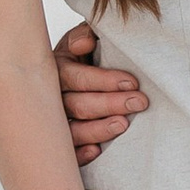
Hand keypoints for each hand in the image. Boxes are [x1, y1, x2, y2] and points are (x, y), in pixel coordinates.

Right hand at [56, 19, 147, 169]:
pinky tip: (96, 151)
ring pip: (70, 131)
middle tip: (139, 102)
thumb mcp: (82, 39)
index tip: (132, 82)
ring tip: (123, 125)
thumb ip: (84, 35)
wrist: (72, 71)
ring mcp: (52, 122)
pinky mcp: (59, 142)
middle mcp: (51, 97)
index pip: (76, 77)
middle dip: (109, 104)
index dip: (103, 81)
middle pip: (76, 105)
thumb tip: (86, 41)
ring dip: (96, 130)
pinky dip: (79, 154)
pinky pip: (66, 153)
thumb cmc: (84, 55)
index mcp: (56, 69)